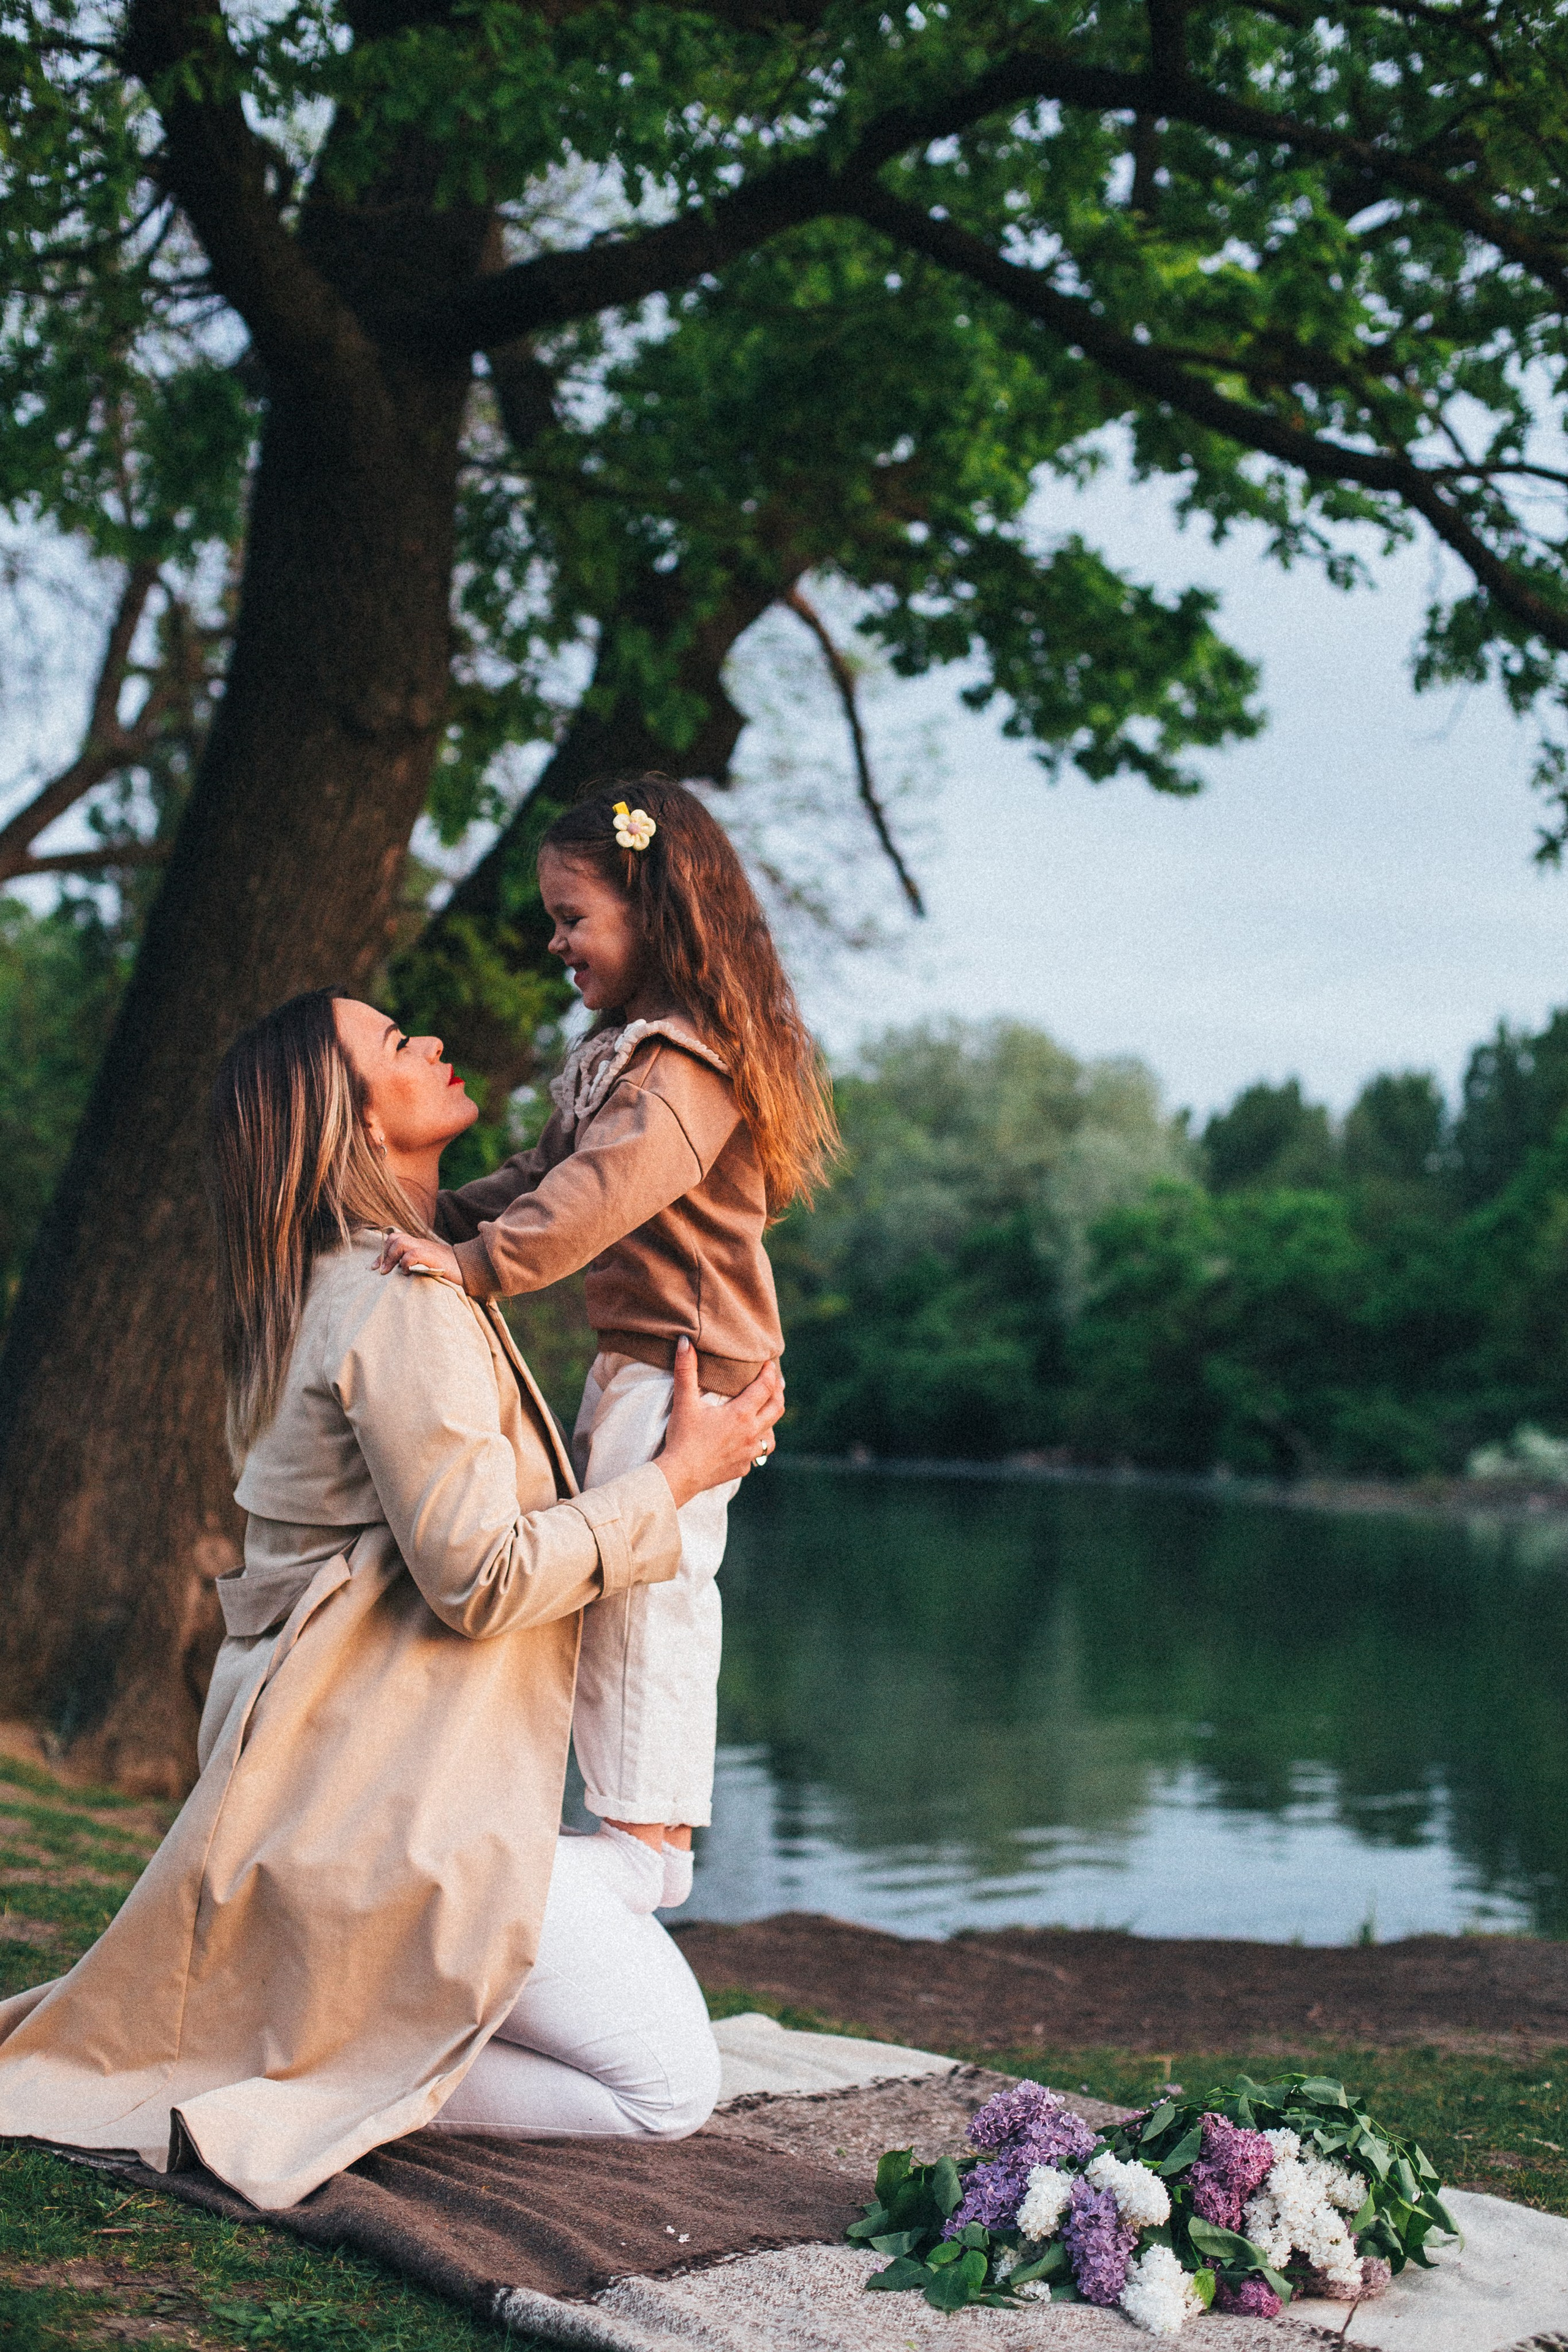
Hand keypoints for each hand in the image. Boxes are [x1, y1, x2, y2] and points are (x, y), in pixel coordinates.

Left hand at [374, 1230, 463, 1287]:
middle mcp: (421, 1244)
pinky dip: (405, 1263)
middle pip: (395, 1237)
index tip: (376, 1268)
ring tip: (390, 1272)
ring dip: (391, 1258)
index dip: (383, 1252)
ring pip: (400, 1242)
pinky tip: (407, 1273)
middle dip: (384, 1254)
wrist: (473, 1268)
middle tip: (381, 1271)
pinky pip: (412, 1254)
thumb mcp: (431, 1267)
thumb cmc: (452, 1272)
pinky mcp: (432, 1256)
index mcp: (420, 1245)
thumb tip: (402, 1278)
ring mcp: (427, 1248)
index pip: (395, 1239)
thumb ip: (418, 1267)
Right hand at [656, 1341, 783, 1509]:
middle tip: (776, 1382)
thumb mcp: (684, 1401)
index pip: (765, 1388)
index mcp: (741, 1414)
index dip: (769, 1373)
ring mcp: (749, 1453)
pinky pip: (756, 1455)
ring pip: (771, 1435)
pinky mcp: (742, 1468)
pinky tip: (748, 1443)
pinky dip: (755, 1445)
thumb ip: (686, 1370)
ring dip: (771, 1422)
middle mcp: (751, 1433)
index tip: (770, 1364)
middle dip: (778, 1393)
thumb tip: (685, 1342)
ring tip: (767, 1413)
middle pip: (776, 1409)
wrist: (680, 1475)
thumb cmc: (682, 1437)